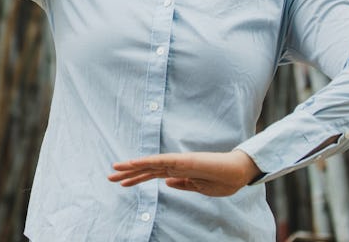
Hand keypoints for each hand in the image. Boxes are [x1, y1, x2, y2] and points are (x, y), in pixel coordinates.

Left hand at [108, 150, 260, 196]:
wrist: (238, 172)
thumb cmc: (222, 179)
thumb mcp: (200, 188)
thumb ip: (183, 185)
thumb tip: (166, 184)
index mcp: (178, 173)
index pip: (152, 175)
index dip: (136, 178)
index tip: (121, 182)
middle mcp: (175, 166)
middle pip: (146, 169)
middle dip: (128, 173)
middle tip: (110, 176)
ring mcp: (178, 162)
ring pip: (150, 164)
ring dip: (131, 167)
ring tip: (115, 169)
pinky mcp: (183, 161)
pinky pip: (161, 161)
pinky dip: (146, 162)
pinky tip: (133, 163)